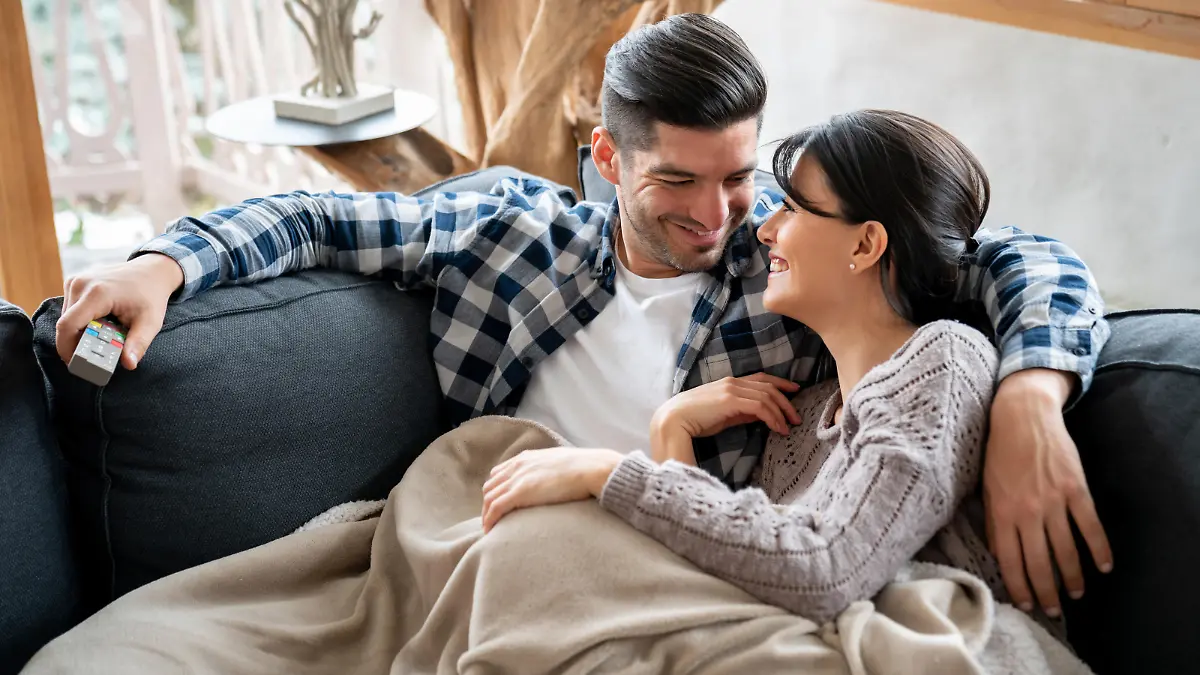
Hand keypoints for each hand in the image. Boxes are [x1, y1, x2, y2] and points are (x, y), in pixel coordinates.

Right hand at [56, 254, 183, 369]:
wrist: (152, 271)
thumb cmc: (151, 296)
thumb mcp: (151, 322)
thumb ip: (138, 343)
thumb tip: (129, 364)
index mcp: (97, 293)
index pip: (68, 326)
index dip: (67, 348)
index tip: (75, 365)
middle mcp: (81, 284)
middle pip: (65, 324)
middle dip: (74, 344)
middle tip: (91, 357)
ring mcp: (75, 280)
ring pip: (65, 317)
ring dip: (77, 333)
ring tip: (98, 341)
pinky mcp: (74, 282)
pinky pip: (69, 309)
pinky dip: (79, 322)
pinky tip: (97, 326)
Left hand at [481, 447, 622, 531]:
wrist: (591, 468)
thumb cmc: (584, 468)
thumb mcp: (561, 463)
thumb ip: (550, 470)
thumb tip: (556, 481)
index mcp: (527, 458)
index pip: (499, 473)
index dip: (495, 490)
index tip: (497, 504)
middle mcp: (518, 465)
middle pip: (490, 486)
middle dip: (487, 503)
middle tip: (491, 520)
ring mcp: (518, 478)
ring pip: (489, 497)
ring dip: (486, 514)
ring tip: (489, 529)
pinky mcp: (521, 492)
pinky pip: (496, 507)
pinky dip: (489, 519)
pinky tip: (490, 530)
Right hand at [651, 373, 800, 439]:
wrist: (673, 420)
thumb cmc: (694, 420)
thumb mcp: (723, 415)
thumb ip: (741, 412)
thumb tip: (760, 415)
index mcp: (729, 382)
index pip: (761, 378)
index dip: (780, 383)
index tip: (795, 390)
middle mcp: (732, 382)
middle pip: (768, 386)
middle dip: (786, 401)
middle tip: (796, 417)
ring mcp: (731, 390)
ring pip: (767, 396)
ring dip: (781, 412)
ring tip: (789, 427)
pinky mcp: (730, 401)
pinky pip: (760, 407)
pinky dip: (772, 418)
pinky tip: (777, 429)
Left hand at [983, 368, 1112, 618]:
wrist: (1022, 416)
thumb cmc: (999, 453)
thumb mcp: (987, 488)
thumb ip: (994, 522)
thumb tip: (1001, 555)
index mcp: (1001, 512)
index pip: (1010, 561)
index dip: (1018, 586)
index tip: (1026, 603)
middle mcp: (1027, 511)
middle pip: (1039, 562)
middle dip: (1046, 591)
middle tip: (1053, 610)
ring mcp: (1053, 500)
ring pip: (1066, 550)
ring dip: (1073, 576)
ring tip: (1076, 594)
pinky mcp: (1075, 488)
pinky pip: (1089, 525)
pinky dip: (1099, 548)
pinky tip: (1103, 566)